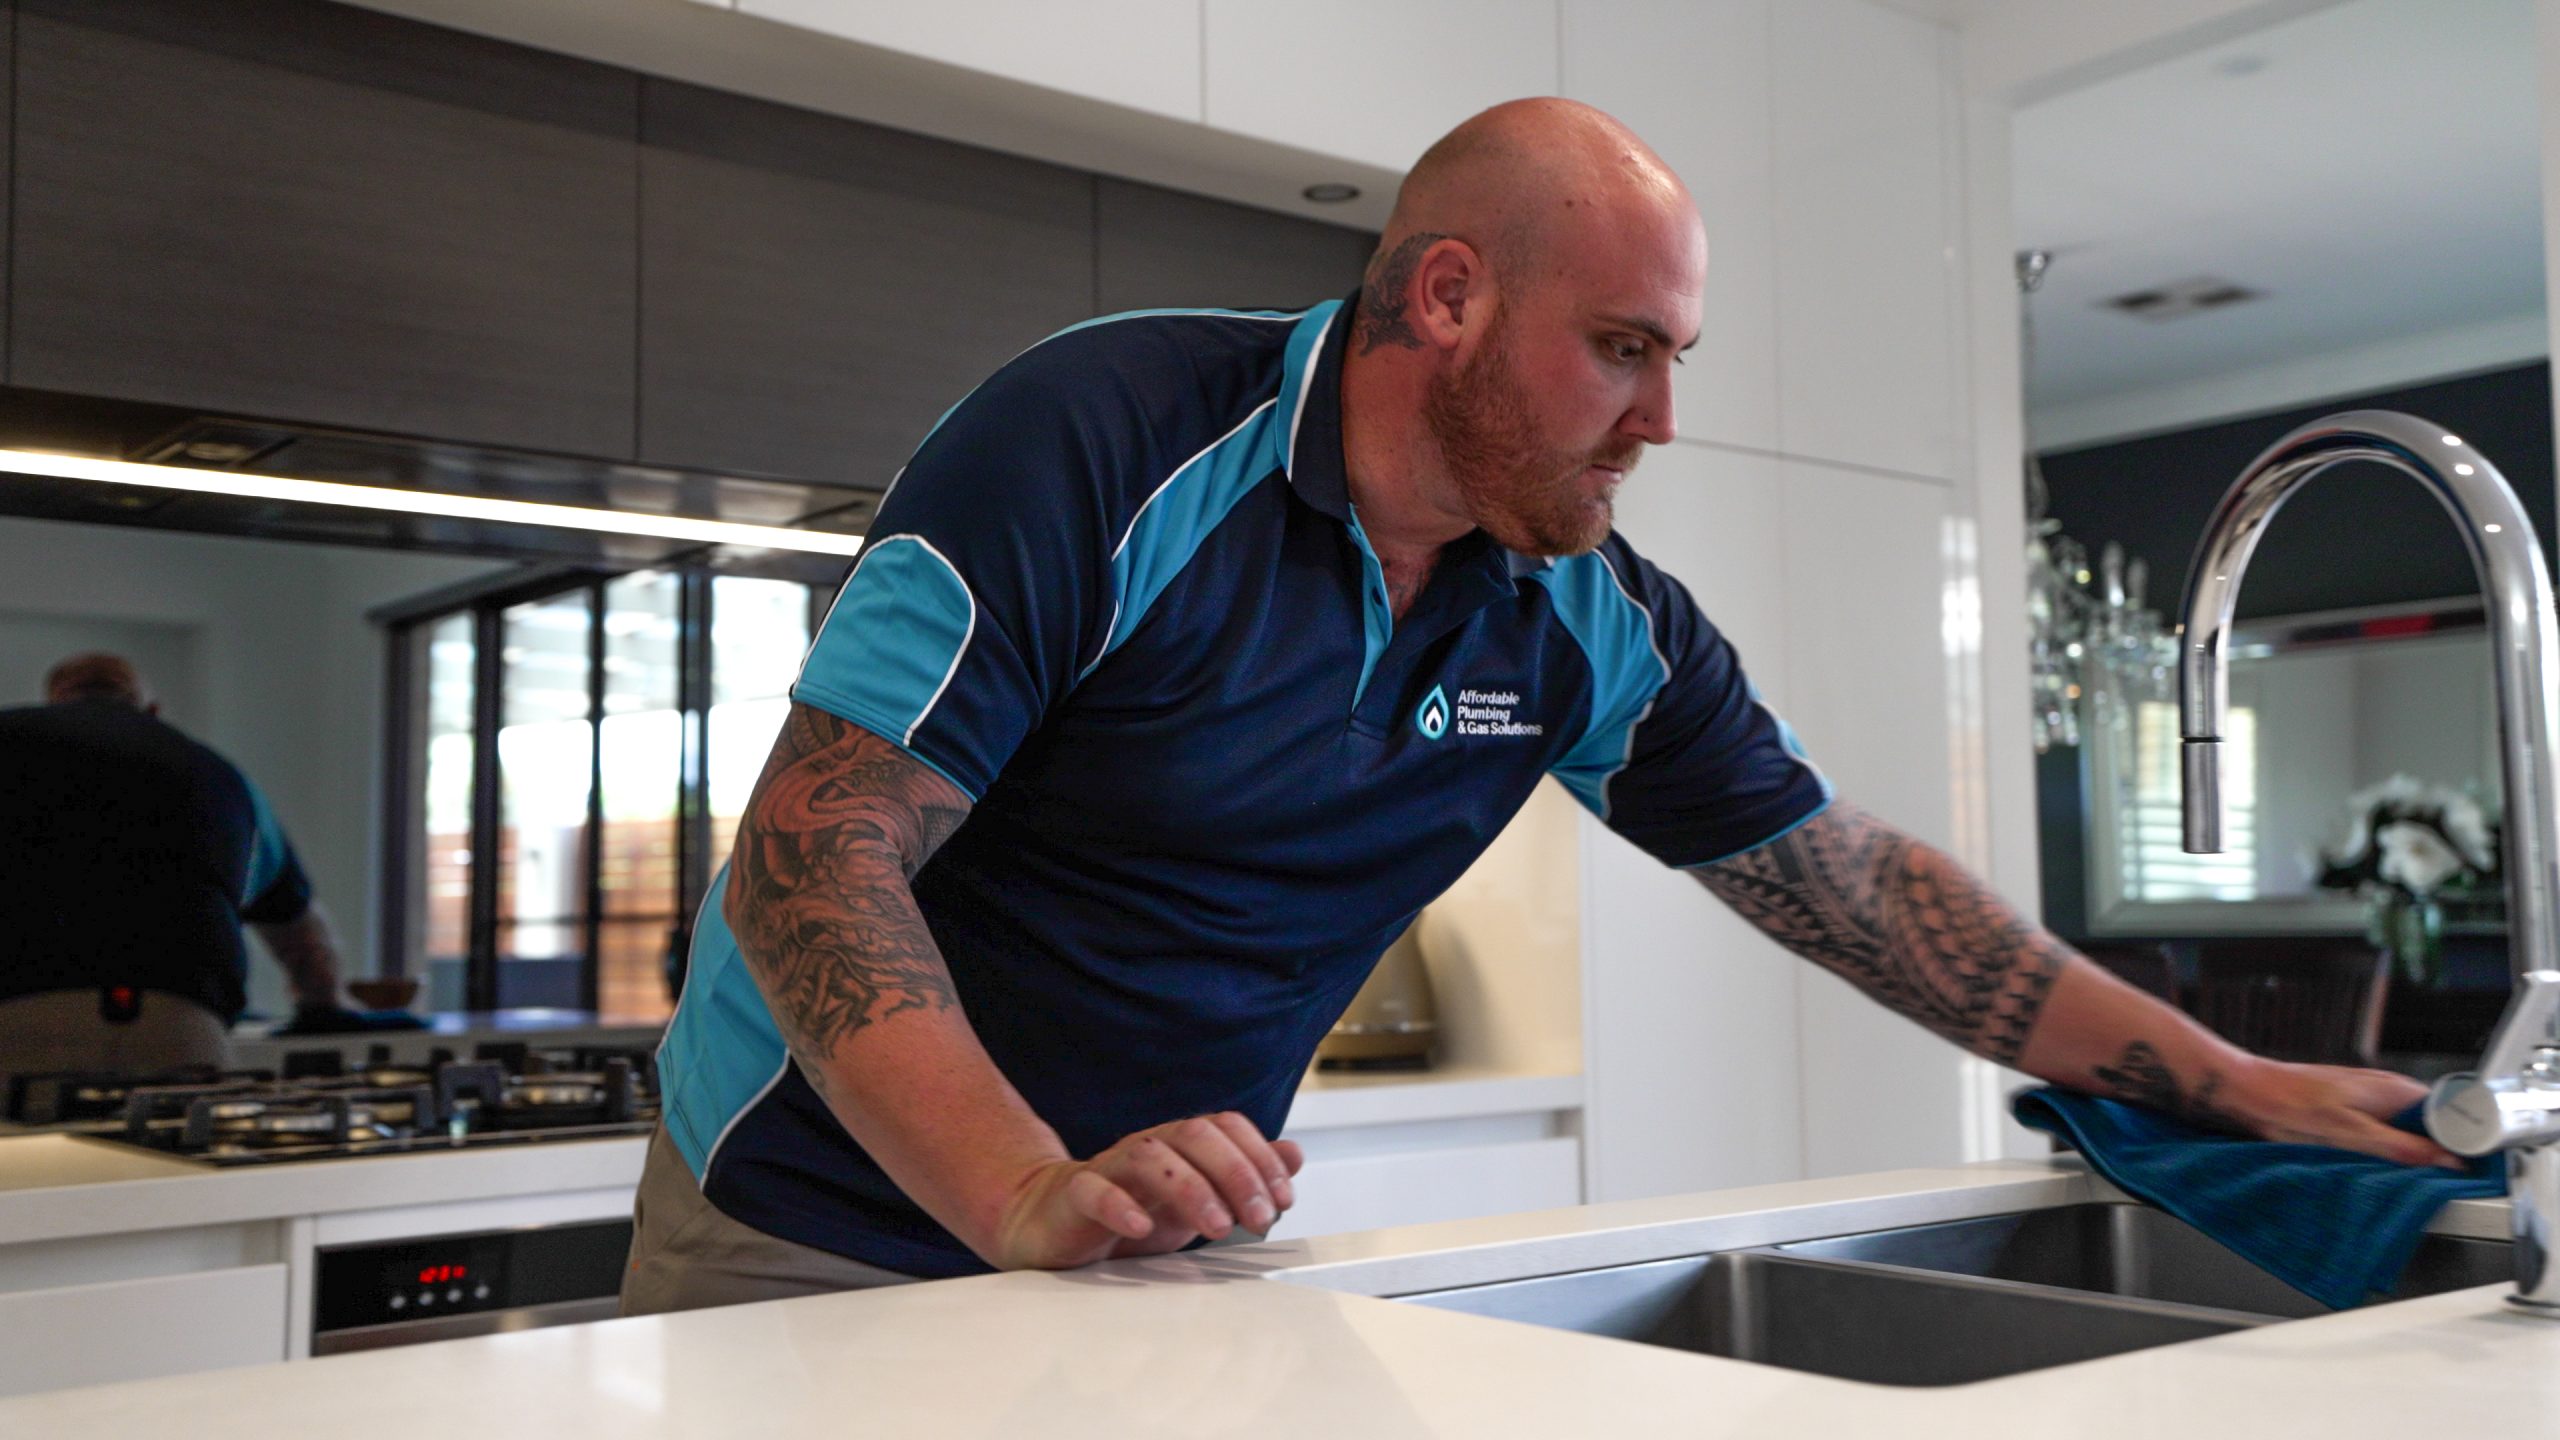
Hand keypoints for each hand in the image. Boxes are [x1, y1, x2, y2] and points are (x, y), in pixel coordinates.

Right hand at [988, 1113, 1305, 1269]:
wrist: (1053, 1224)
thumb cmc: (1131, 1212)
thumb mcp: (1199, 1199)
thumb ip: (1244, 1176)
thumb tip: (1294, 1154)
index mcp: (1178, 1144)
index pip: (1225, 1127)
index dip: (1259, 1156)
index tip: (1282, 1200)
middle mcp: (1147, 1147)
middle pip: (1194, 1134)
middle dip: (1235, 1173)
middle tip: (1258, 1218)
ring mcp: (1109, 1168)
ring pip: (1149, 1156)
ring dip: (1191, 1189)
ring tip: (1217, 1227)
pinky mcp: (1074, 1197)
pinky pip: (1092, 1190)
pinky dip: (1120, 1206)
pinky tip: (1142, 1229)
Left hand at [2225, 1057, 2464, 1168]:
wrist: (2247, 1091)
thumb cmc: (2289, 1103)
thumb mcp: (2350, 1132)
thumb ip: (2401, 1147)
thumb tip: (2448, 1161)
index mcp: (2397, 1091)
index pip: (2451, 1115)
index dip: (2461, 1142)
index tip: (2465, 1170)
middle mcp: (2387, 1093)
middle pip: (2430, 1129)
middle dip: (2433, 1155)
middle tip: (2432, 1183)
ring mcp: (2369, 1102)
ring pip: (2403, 1135)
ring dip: (2405, 1157)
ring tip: (2399, 1179)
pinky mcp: (2350, 1113)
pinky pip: (2379, 1136)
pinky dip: (2381, 1154)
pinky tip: (2372, 1169)